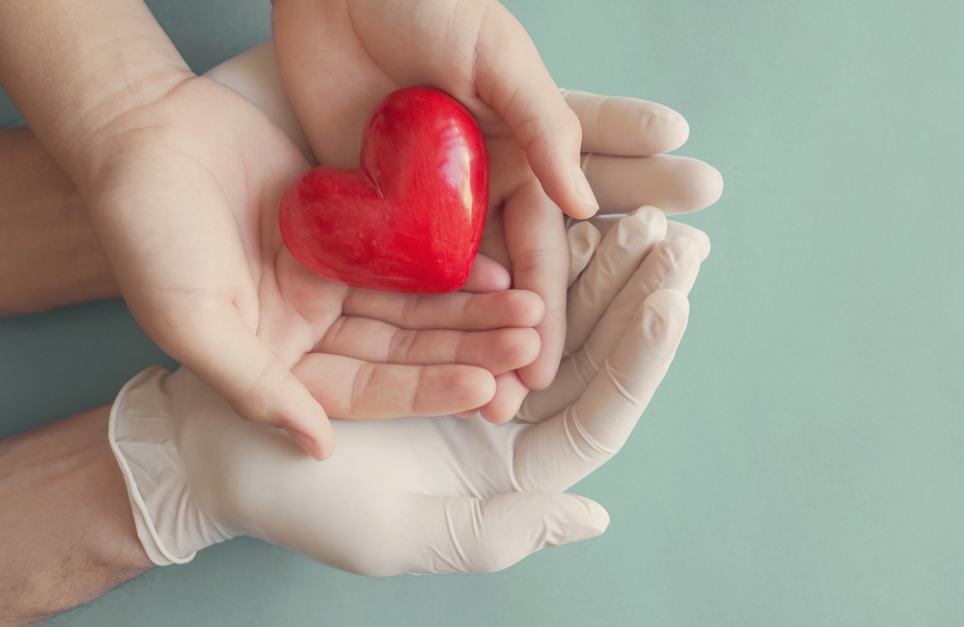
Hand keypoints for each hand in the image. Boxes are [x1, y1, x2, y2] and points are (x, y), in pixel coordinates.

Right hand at [87, 73, 540, 459]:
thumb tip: (317, 447)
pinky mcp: (347, 230)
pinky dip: (450, 262)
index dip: (426, 390)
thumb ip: (254, 385)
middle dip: (467, 348)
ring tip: (529, 307)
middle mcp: (311, 328)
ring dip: (471, 309)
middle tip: (529, 343)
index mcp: (277, 362)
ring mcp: (331, 278)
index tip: (485, 388)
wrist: (143, 130)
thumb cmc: (149, 229)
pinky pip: (409, 252)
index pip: (366, 390)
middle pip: (403, 350)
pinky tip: (496, 266)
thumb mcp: (191, 319)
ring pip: (415, 304)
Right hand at [109, 208, 707, 573]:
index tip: (671, 301)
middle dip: (633, 296)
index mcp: (509, 472)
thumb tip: (593, 513)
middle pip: (588, 354)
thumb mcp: (399, 533)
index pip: (596, 411)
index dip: (637, 358)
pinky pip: (493, 285)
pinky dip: (526, 250)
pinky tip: (561, 213)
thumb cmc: (300, 503)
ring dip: (593, 264)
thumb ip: (499, 531)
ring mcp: (472, 366)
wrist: (219, 453)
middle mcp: (504, 419)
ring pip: (551, 311)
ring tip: (636, 215)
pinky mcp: (433, 324)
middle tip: (679, 241)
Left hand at [271, 2, 722, 408]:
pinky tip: (408, 361)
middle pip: (499, 281)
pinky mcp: (367, 203)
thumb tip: (583, 200)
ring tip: (470, 402)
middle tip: (515, 405)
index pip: (540, 249)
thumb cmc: (429, 1)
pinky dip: (398, 311)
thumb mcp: (499, 57)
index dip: (548, 310)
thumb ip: (544, 126)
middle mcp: (476, 190)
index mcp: (521, 157)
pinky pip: (385, 265)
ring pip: (445, 288)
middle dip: (511, 340)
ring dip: (459, 342)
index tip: (549, 369)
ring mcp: (421, 202)